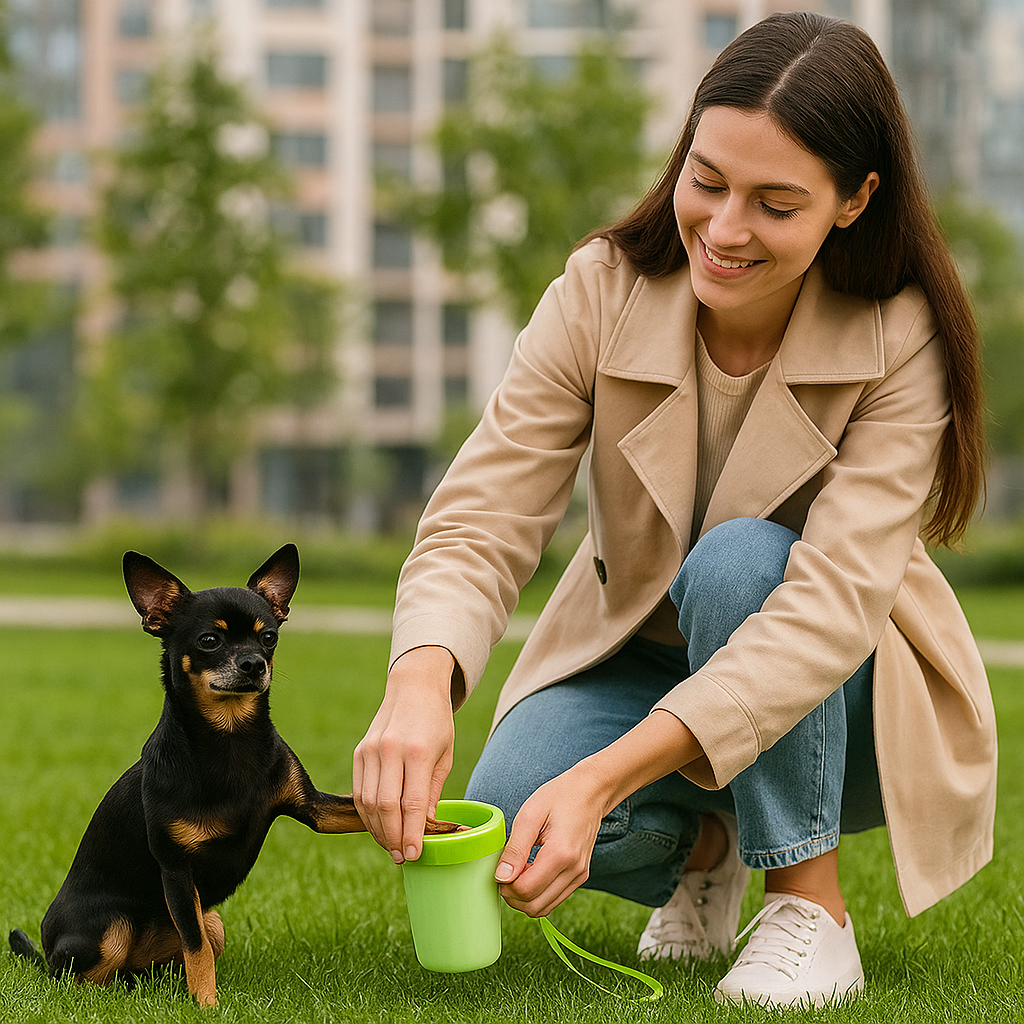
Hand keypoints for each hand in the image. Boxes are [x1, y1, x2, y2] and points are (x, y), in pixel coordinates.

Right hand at [352, 647, 455, 863]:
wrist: (413, 688)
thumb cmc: (436, 723)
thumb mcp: (445, 756)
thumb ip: (432, 792)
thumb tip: (424, 828)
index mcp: (418, 751)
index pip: (412, 803)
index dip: (412, 834)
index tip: (414, 855)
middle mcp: (391, 750)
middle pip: (387, 807)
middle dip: (393, 838)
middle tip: (402, 857)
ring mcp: (371, 750)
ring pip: (368, 802)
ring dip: (378, 830)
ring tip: (391, 846)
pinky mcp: (359, 752)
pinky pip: (359, 791)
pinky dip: (366, 813)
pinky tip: (378, 826)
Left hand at [493, 710, 706, 917]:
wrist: (591, 791)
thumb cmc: (559, 796)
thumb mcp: (530, 814)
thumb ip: (516, 847)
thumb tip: (501, 877)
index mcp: (561, 854)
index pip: (526, 890)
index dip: (506, 886)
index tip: (498, 869)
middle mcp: (574, 870)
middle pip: (535, 906)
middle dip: (513, 896)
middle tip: (504, 873)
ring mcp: (579, 875)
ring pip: (544, 908)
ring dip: (524, 898)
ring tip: (517, 872)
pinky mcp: (580, 876)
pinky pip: (553, 898)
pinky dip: (537, 894)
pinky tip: (530, 872)